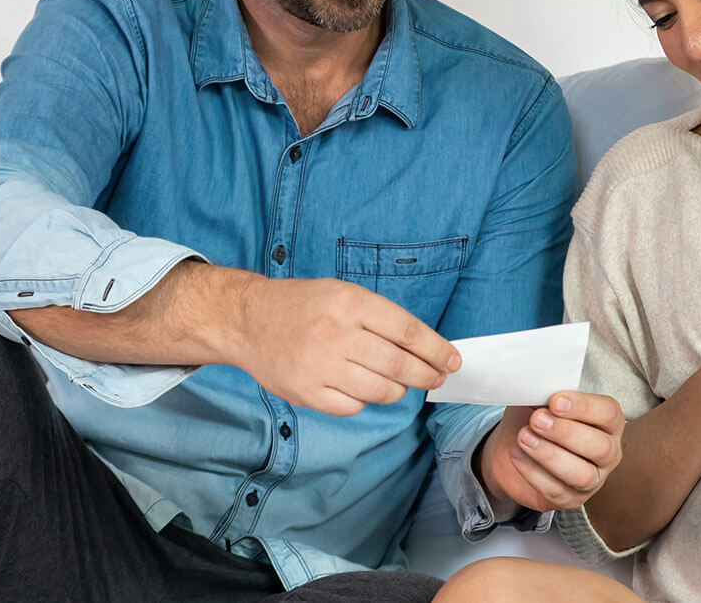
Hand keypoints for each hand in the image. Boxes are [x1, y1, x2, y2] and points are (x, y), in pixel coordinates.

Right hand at [226, 278, 459, 416]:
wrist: (248, 321)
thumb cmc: (303, 306)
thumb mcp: (343, 294)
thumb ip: (380, 318)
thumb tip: (426, 348)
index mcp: (349, 303)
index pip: (407, 331)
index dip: (436, 349)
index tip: (452, 360)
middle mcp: (336, 334)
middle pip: (398, 364)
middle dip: (427, 374)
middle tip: (437, 377)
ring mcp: (319, 366)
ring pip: (380, 390)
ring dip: (399, 390)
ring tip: (401, 383)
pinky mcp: (306, 392)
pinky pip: (353, 406)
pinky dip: (365, 401)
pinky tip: (362, 388)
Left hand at [480, 391, 625, 514]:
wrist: (514, 445)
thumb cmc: (535, 416)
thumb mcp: (540, 397)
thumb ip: (546, 390)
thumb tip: (540, 382)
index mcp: (608, 421)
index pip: (608, 413)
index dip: (584, 407)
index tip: (555, 401)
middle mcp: (608, 452)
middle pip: (600, 447)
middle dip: (565, 433)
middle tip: (537, 420)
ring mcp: (593, 479)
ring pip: (581, 474)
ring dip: (549, 455)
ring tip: (524, 437)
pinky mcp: (572, 500)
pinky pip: (556, 491)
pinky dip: (533, 472)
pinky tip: (517, 454)